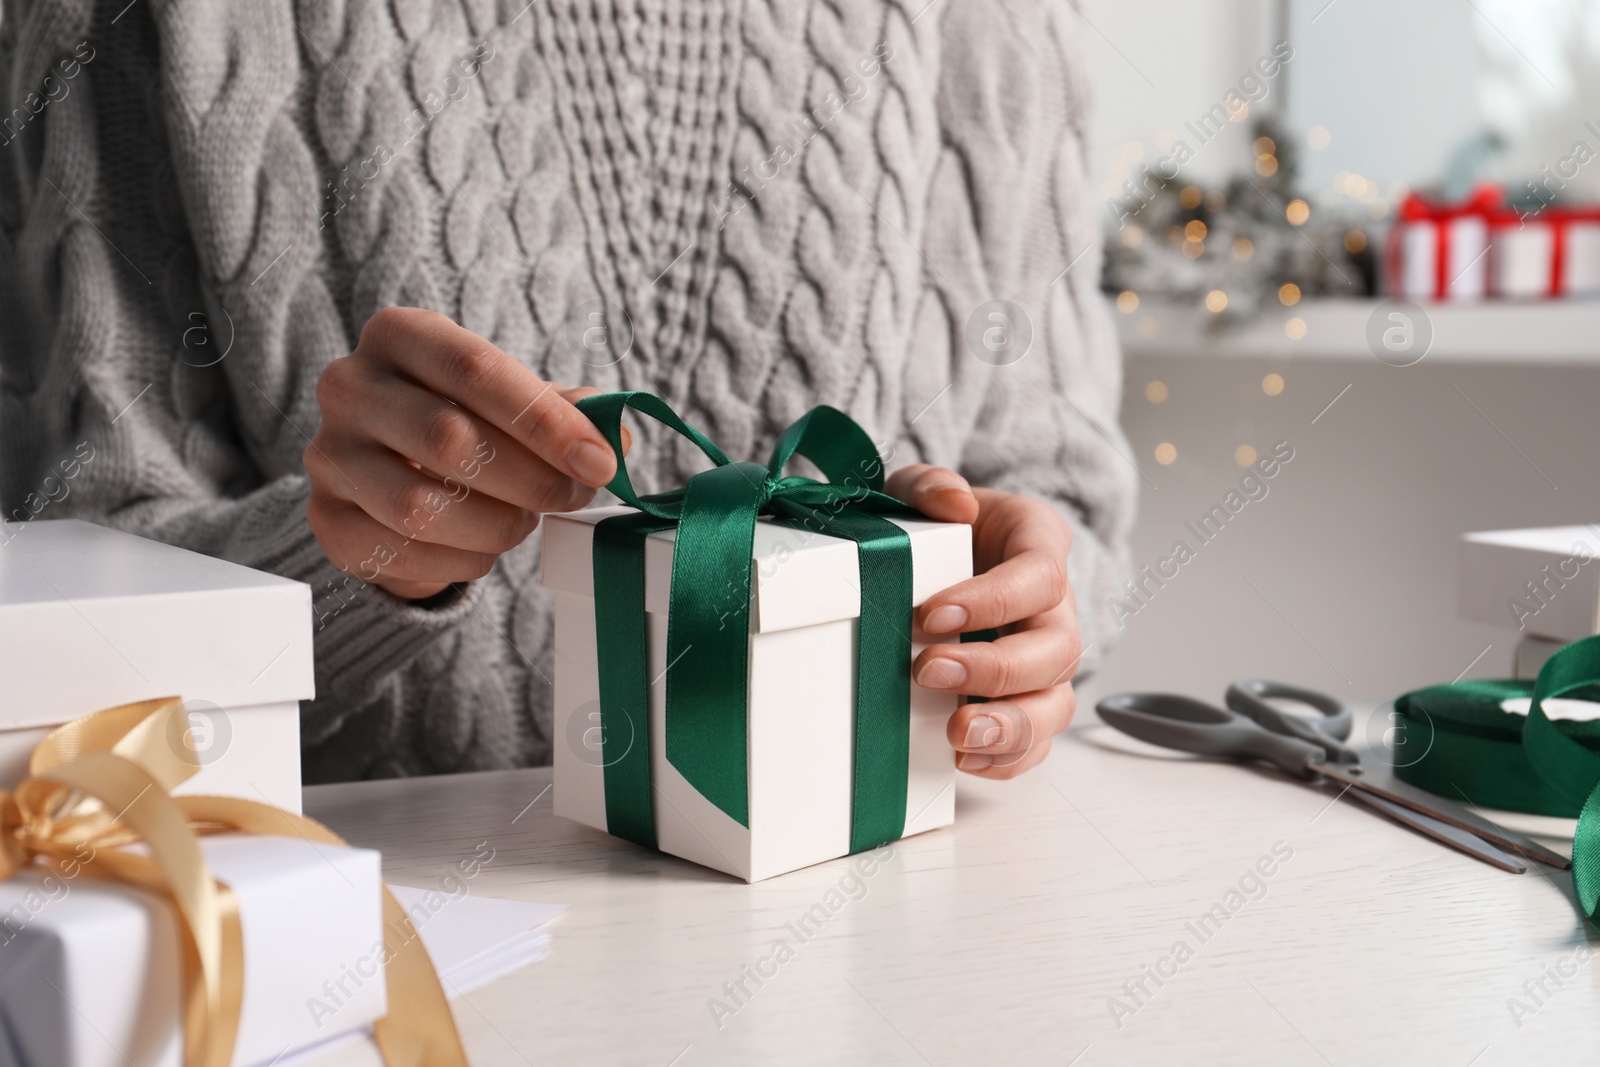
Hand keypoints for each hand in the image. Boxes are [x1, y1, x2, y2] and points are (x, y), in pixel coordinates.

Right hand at [306, 307, 624, 599]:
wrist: (393, 474)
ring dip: (495, 525)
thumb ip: (569, 411)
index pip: (476, 370)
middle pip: (449, 438)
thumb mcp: (514, 401)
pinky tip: (481, 549)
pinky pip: (400, 552)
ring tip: (522, 521)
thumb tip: (615, 436)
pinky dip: (459, 561)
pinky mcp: (325, 518)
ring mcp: (329, 453)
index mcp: (400, 335)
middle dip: (530, 479)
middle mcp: (349, 385)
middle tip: (571, 496)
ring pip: (420, 506)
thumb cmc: (464, 422)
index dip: (545, 421)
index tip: (597, 462)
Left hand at [886, 465, 1079, 778]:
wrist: (947, 560)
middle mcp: (1055, 608)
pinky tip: (966, 761)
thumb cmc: (940, 529)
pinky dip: (1009, 760)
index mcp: (1040, 546)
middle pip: (1056, 649)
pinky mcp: (1029, 701)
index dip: (993, 600)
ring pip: (1057, 703)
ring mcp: (1047, 660)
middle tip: (929, 671)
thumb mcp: (922, 492)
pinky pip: (1038, 742)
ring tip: (959, 735)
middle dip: (994, 669)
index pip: (1040, 576)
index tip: (932, 614)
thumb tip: (951, 500)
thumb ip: (929, 484)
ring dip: (1012, 726)